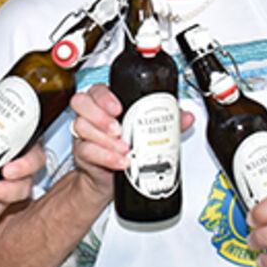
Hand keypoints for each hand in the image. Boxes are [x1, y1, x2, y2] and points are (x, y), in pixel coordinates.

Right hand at [65, 84, 193, 200]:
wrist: (112, 176)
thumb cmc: (128, 147)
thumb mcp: (147, 132)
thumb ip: (167, 122)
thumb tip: (185, 117)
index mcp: (106, 103)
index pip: (98, 90)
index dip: (104, 97)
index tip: (119, 107)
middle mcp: (91, 115)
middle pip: (81, 102)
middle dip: (100, 116)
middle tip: (119, 129)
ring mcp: (84, 133)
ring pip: (82, 127)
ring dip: (105, 139)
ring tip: (125, 148)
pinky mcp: (82, 152)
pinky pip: (86, 150)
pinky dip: (105, 156)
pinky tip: (120, 161)